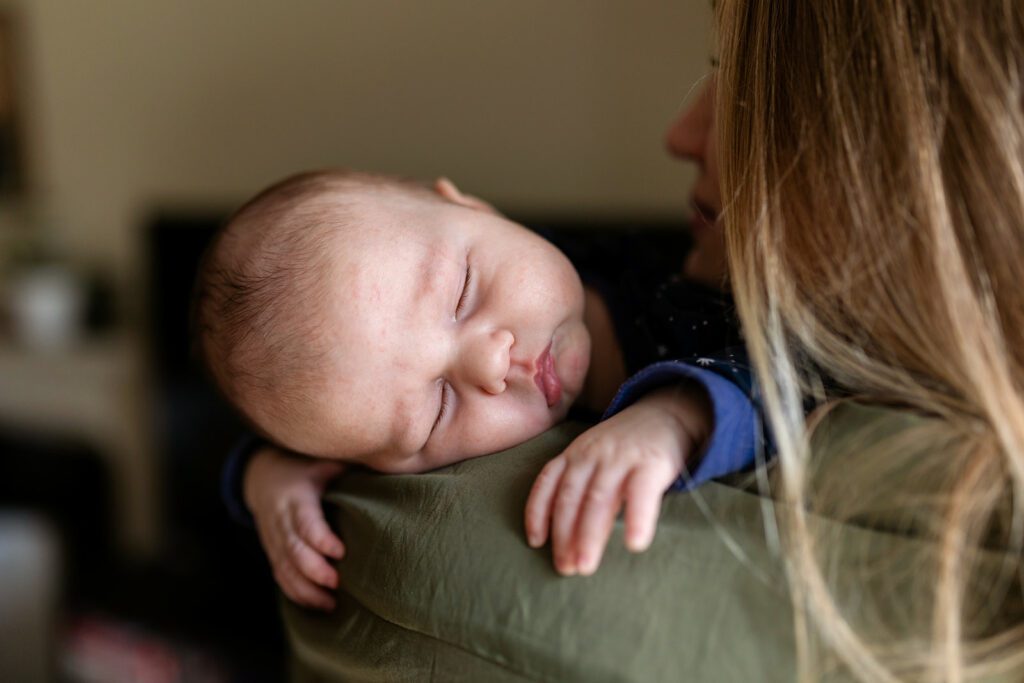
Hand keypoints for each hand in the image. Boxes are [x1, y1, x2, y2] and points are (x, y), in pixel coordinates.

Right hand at [243, 446, 346, 609]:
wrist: (262, 476)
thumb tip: (389, 465)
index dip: (320, 539)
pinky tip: (319, 605)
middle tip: (338, 583)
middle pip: (293, 551)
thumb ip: (349, 466)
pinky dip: (297, 594)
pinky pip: (281, 577)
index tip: (341, 553)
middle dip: (314, 571)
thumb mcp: (323, 461)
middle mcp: (281, 520)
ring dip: (306, 590)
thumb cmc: (305, 468)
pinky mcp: (273, 552)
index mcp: (296, 496)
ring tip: (331, 603)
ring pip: (285, 569)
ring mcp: (274, 539)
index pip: (305, 522)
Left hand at [524, 384, 709, 575]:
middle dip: (564, 535)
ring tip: (585, 566)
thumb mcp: (595, 455)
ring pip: (599, 499)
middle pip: (571, 497)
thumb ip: (580, 483)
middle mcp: (593, 454)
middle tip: (564, 568)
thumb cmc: (628, 446)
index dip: (537, 512)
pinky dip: (636, 519)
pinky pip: (641, 493)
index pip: (548, 482)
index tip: (535, 542)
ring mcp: (621, 457)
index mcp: (576, 453)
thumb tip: (566, 534)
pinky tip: (634, 544)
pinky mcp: (652, 462)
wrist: (669, 411)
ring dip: (589, 535)